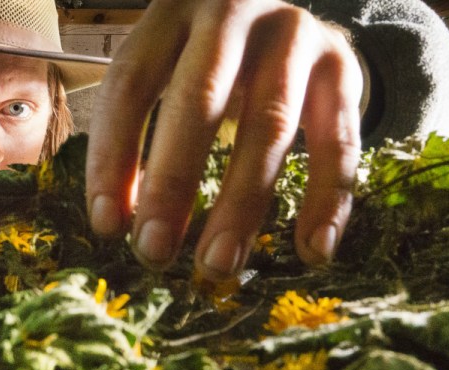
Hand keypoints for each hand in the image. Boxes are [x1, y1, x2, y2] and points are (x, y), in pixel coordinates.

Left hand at [86, 0, 362, 280]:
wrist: (283, 19)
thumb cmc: (208, 59)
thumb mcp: (167, 68)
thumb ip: (143, 125)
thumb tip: (119, 220)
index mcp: (172, 14)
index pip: (130, 84)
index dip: (113, 157)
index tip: (107, 226)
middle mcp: (232, 14)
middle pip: (198, 100)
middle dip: (172, 183)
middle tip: (154, 252)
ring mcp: (294, 35)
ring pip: (269, 126)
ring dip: (241, 205)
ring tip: (218, 265)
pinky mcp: (341, 67)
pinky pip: (339, 141)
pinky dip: (326, 200)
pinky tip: (311, 251)